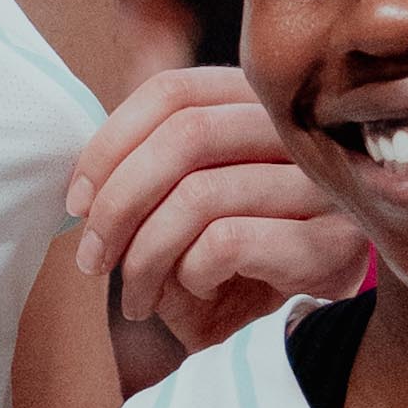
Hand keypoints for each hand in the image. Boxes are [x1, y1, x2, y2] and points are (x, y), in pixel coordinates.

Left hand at [73, 64, 364, 357]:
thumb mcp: (185, 197)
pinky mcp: (331, 241)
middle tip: (93, 259)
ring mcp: (323, 183)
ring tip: (136, 296)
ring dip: (145, 256)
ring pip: (200, 195)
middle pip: (185, 135)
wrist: (306, 316)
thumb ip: (148, 164)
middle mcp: (297, 129)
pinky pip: (227, 242)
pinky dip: (192, 274)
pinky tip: (198, 291)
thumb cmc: (233, 252)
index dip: (110, 144)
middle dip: (119, 203)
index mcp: (258, 100)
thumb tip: (78, 182)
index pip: (172, 91)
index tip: (77, 202)